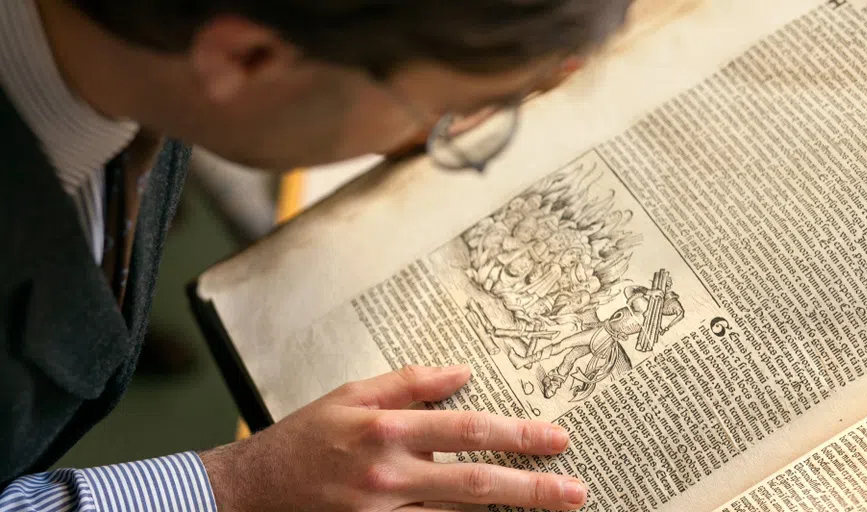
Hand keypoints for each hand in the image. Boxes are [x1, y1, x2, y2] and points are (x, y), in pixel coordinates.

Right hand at [201, 365, 586, 511]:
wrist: (254, 489)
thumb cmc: (305, 436)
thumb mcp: (352, 393)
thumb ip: (410, 382)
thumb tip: (462, 373)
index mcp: (386, 429)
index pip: (466, 430)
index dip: (515, 435)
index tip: (556, 439)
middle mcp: (389, 474)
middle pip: (475, 482)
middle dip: (532, 489)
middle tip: (575, 491)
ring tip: (550, 508)